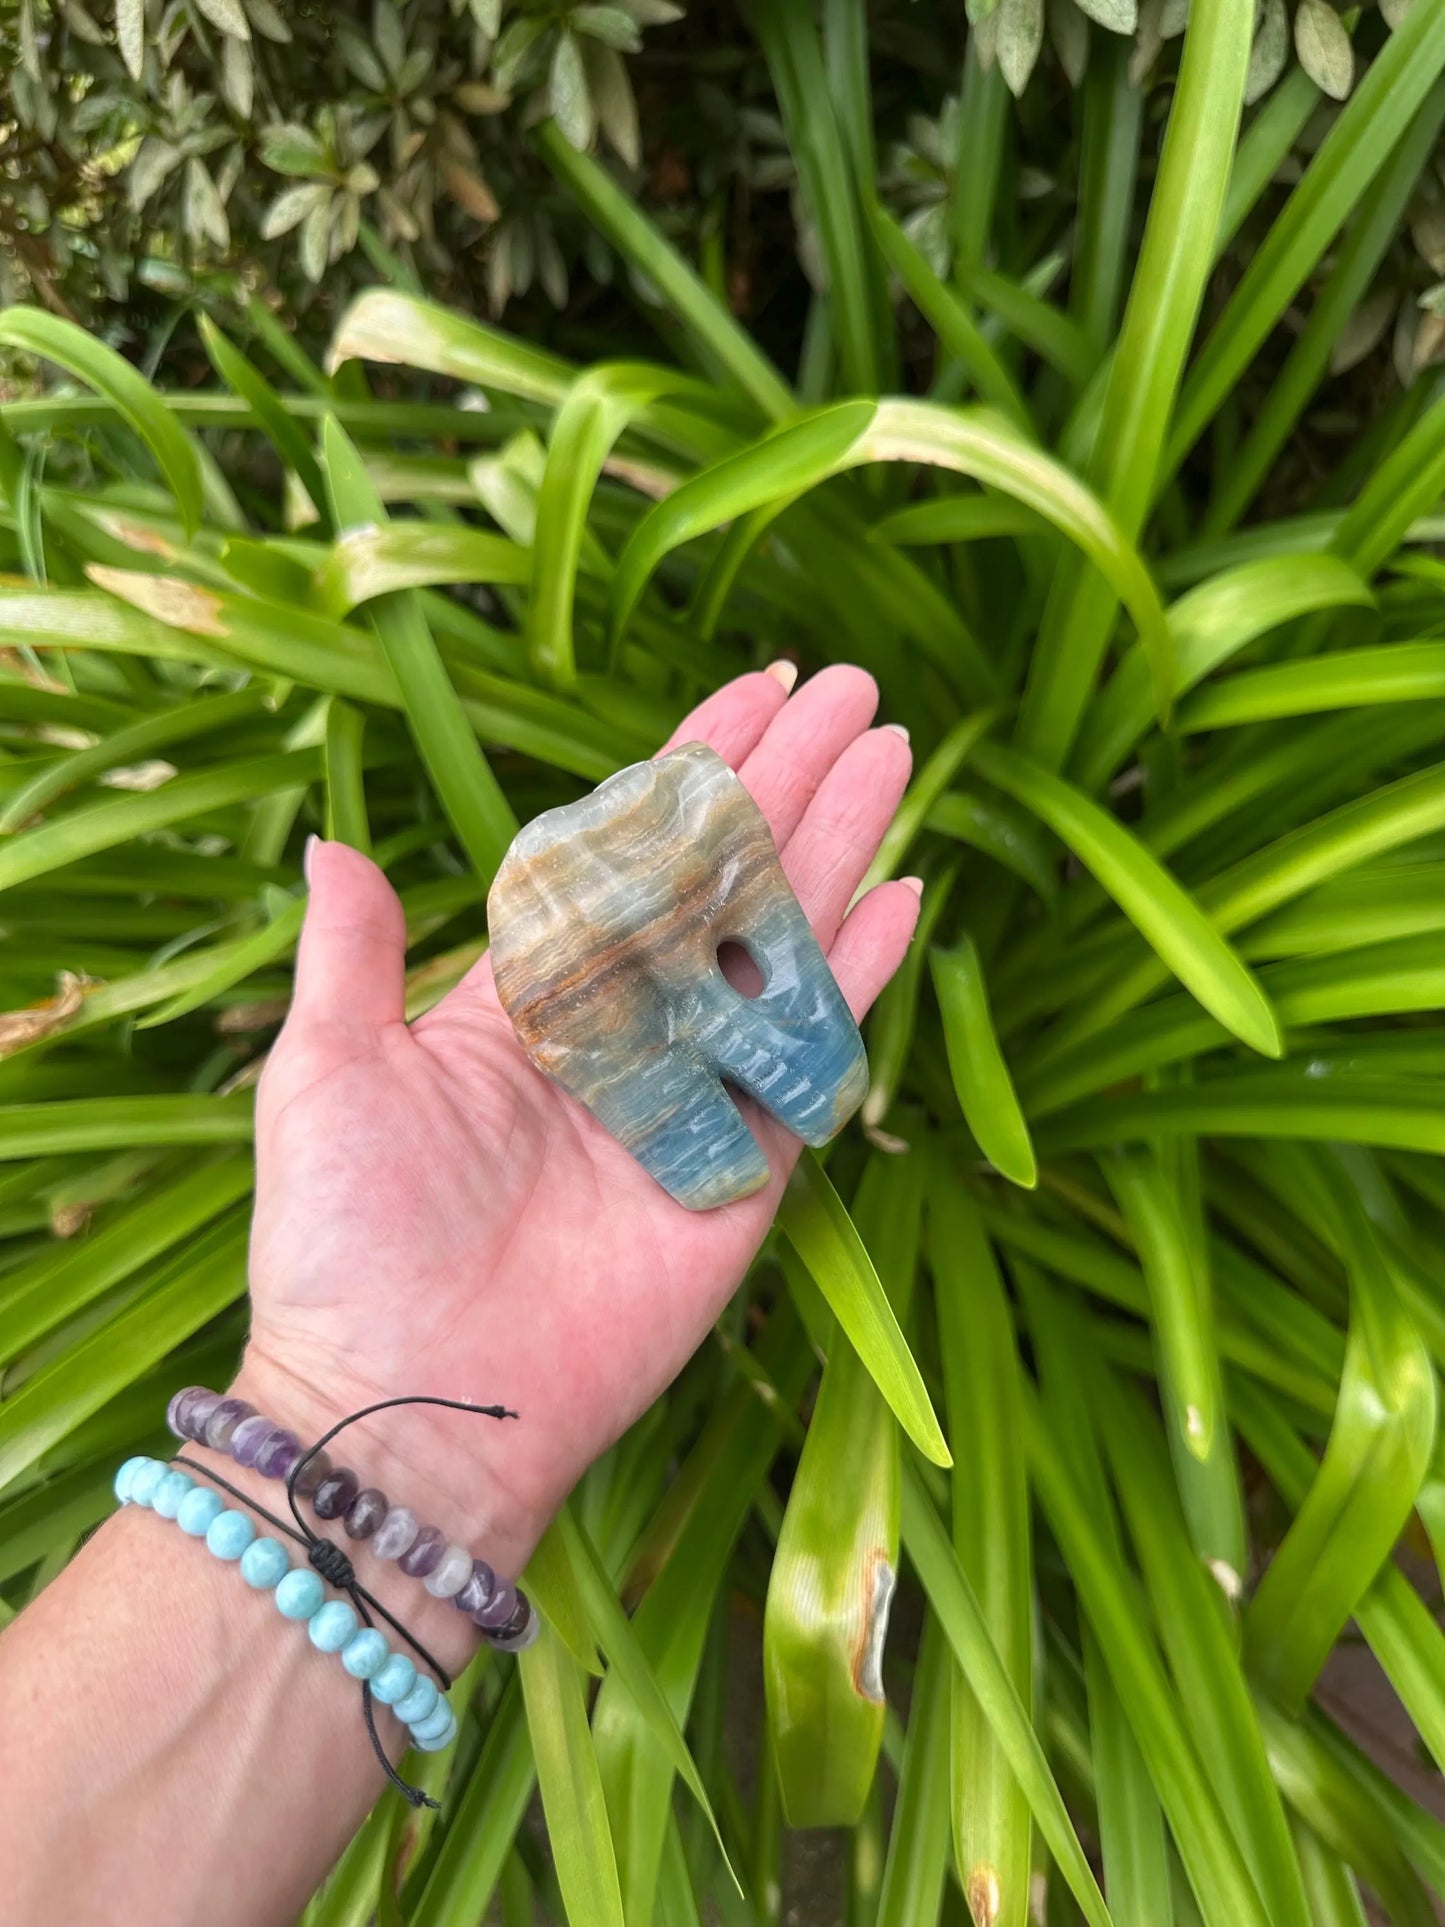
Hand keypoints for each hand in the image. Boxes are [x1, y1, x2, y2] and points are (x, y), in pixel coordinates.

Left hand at [239, 666, 917, 1586]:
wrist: (407, 1405)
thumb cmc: (345, 1239)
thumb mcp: (328, 1072)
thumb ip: (352, 955)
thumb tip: (336, 843)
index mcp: (527, 994)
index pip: (626, 850)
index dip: (690, 765)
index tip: (754, 686)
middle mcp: (618, 1031)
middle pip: (722, 876)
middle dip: (787, 780)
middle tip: (855, 688)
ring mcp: (687, 1096)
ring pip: (776, 941)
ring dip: (835, 845)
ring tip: (892, 753)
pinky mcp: (739, 1171)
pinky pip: (806, 1055)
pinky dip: (855, 976)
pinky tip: (901, 893)